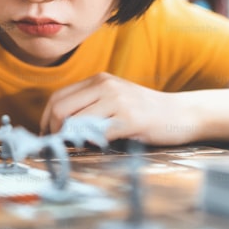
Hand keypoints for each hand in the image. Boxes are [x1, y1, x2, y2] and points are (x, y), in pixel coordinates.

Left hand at [40, 73, 195, 145]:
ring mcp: (118, 101)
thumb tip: (58, 128)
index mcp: (98, 80)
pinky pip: (98, 134)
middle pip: (60, 109)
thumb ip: (90, 107)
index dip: (46, 120)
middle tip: (58, 147)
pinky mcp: (130, 120)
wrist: (182, 113)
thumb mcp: (115, 100)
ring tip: (78, 148)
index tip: (47, 136)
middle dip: (53, 131)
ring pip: (75, 122)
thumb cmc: (145, 112)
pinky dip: (91, 144)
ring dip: (71, 140)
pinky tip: (98, 147)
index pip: (58, 97)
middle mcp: (105, 86)